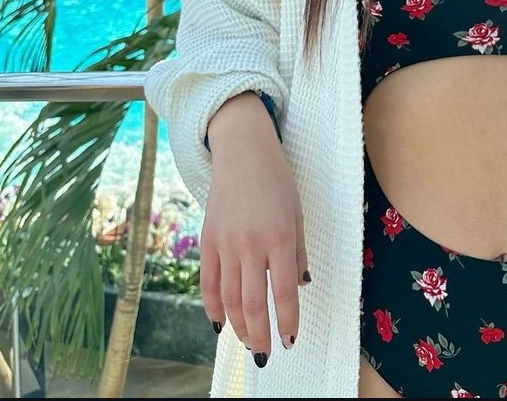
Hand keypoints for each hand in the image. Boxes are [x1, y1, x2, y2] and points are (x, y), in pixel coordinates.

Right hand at [201, 94, 307, 365]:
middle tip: (266, 353)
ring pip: (228, 299)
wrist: (243, 153)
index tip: (290, 340)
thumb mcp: (298, 215)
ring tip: (248, 342)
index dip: (287, 321)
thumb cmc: (278, 183)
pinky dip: (213, 307)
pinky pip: (208, 283)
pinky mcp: (207, 241)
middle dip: (260, 335)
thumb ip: (298, 254)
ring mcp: (226, 243)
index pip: (284, 292)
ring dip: (238, 327)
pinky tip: (220, 324)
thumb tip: (299, 287)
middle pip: (252, 303)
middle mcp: (251, 243)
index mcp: (280, 237)